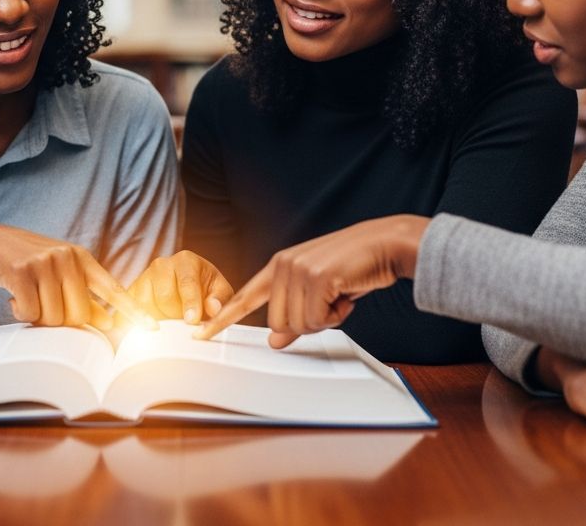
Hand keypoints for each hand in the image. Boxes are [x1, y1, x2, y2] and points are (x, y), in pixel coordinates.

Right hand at [0, 224, 153, 330]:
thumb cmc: (26, 262)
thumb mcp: (58, 272)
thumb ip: (81, 294)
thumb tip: (108, 322)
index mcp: (80, 257)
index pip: (112, 289)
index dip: (132, 310)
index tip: (152, 328)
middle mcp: (67, 256)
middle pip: (78, 315)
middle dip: (60, 321)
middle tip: (43, 307)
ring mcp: (45, 262)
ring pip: (53, 318)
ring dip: (37, 317)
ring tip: (28, 298)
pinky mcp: (22, 271)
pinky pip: (30, 313)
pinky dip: (21, 312)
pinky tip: (15, 297)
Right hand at [127, 251, 233, 324]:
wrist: (189, 290)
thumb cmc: (206, 290)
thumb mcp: (220, 292)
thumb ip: (220, 299)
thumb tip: (213, 308)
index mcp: (186, 261)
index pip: (186, 283)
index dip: (190, 303)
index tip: (192, 320)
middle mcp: (162, 265)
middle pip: (165, 297)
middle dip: (177, 315)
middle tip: (184, 323)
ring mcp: (144, 277)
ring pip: (147, 306)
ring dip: (160, 321)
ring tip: (171, 322)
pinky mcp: (131, 293)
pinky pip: (131, 312)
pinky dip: (139, 323)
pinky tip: (149, 329)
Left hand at [194, 215, 428, 347]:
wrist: (383, 244)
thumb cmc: (352, 267)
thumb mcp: (318, 291)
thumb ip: (294, 312)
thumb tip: (275, 341)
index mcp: (279, 266)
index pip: (244, 295)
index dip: (223, 318)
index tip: (202, 334)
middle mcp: (283, 265)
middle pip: (277, 322)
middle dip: (307, 323)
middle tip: (330, 304)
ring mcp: (298, 270)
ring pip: (297, 324)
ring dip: (324, 319)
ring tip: (339, 296)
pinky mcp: (316, 278)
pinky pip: (317, 320)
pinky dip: (336, 316)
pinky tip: (346, 296)